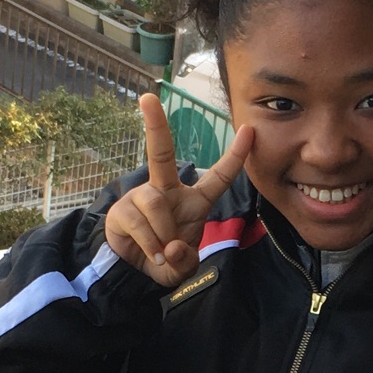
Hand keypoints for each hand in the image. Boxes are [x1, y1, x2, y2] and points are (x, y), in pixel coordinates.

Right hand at [104, 90, 253, 287]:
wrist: (134, 275)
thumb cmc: (165, 261)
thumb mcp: (184, 266)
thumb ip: (185, 260)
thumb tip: (172, 247)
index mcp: (193, 202)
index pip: (218, 177)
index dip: (235, 156)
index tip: (249, 130)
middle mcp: (166, 191)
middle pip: (160, 153)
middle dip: (156, 125)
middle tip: (147, 98)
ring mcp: (142, 198)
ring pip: (156, 204)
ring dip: (163, 233)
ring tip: (162, 251)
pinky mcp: (122, 210)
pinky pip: (140, 221)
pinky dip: (150, 243)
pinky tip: (152, 253)